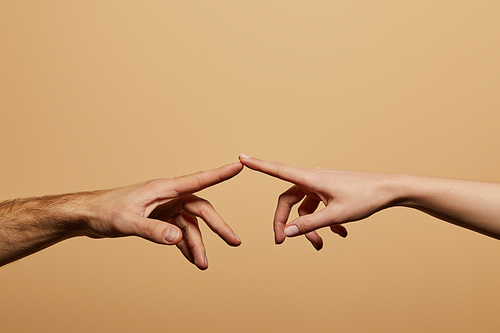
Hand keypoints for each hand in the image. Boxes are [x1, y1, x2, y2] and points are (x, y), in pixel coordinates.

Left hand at [83, 162, 242, 269]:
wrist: (88, 215)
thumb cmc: (105, 211)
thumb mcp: (128, 221)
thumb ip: (153, 230)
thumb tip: (178, 238)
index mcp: (164, 188)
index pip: (198, 180)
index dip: (220, 174)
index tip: (239, 166)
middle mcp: (169, 196)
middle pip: (201, 210)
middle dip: (218, 227)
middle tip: (234, 242)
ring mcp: (165, 208)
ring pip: (190, 225)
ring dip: (198, 244)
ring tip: (203, 264)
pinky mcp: (159, 218)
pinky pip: (179, 232)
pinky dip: (185, 245)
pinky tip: (191, 259)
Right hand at [239, 155, 398, 249]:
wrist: (390, 190)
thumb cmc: (365, 198)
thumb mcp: (336, 215)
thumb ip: (309, 224)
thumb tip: (287, 232)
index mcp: (310, 178)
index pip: (277, 170)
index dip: (258, 165)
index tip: (241, 157)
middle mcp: (313, 179)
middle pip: (288, 200)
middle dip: (286, 221)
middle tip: (282, 241)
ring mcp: (322, 185)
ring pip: (305, 207)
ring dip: (309, 227)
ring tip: (321, 245)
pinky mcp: (331, 191)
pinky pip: (319, 207)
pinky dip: (324, 221)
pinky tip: (338, 235)